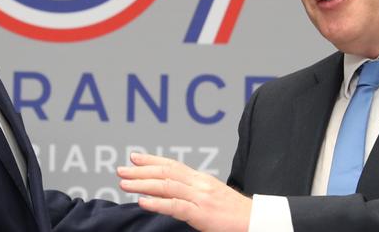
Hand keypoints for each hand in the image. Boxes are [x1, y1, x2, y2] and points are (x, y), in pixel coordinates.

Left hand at [117, 153, 251, 231]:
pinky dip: (157, 203)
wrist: (257, 221)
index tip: (134, 157)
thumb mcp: (212, 196)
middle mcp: (199, 184)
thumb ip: (193, 192)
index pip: (172, 164)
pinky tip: (143, 202)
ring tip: (125, 183)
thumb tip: (171, 193)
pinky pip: (176, 206)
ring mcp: (200, 198)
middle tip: (121, 170)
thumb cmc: (235, 213)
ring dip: (142, 184)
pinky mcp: (202, 214)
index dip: (151, 160)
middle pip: (165, 172)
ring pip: (166, 186)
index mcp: (201, 179)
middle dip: (140, 171)